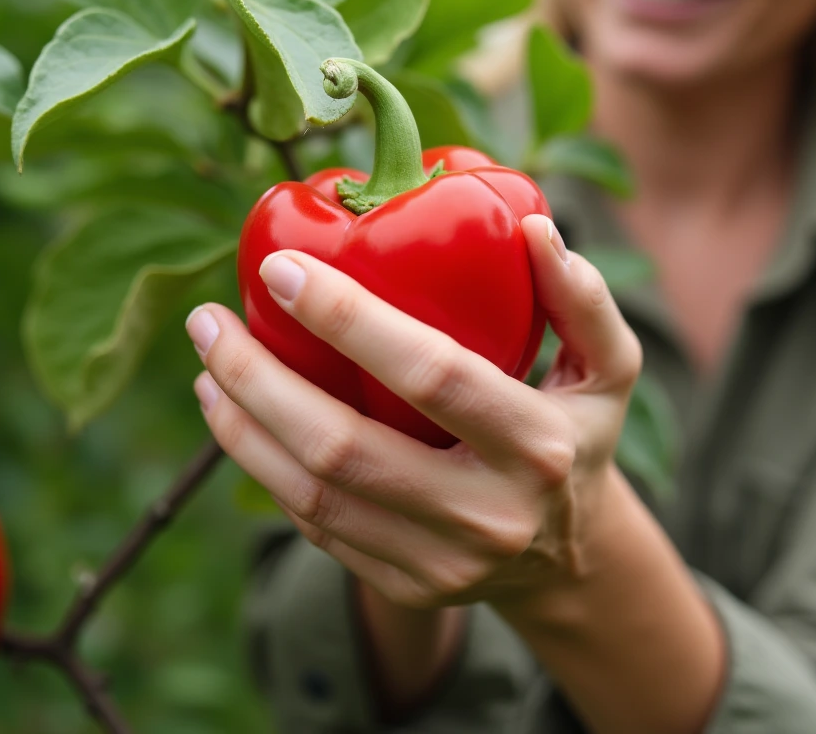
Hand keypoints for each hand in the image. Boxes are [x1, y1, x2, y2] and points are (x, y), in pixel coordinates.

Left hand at [187, 214, 642, 607]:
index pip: (432, 375)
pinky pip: (315, 528)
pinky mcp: (406, 589)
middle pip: (344, 449)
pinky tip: (236, 419)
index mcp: (538, 448)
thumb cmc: (579, 435)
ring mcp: (441, 564)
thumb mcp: (609, 369)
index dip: (350, 320)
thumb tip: (532, 227)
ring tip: (206, 368)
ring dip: (242, 429)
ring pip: (312, 497)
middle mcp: (488, 516)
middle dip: (258, 380)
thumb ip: (582, 299)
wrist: (572, 560)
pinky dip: (265, 470)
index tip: (281, 268)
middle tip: (209, 321)